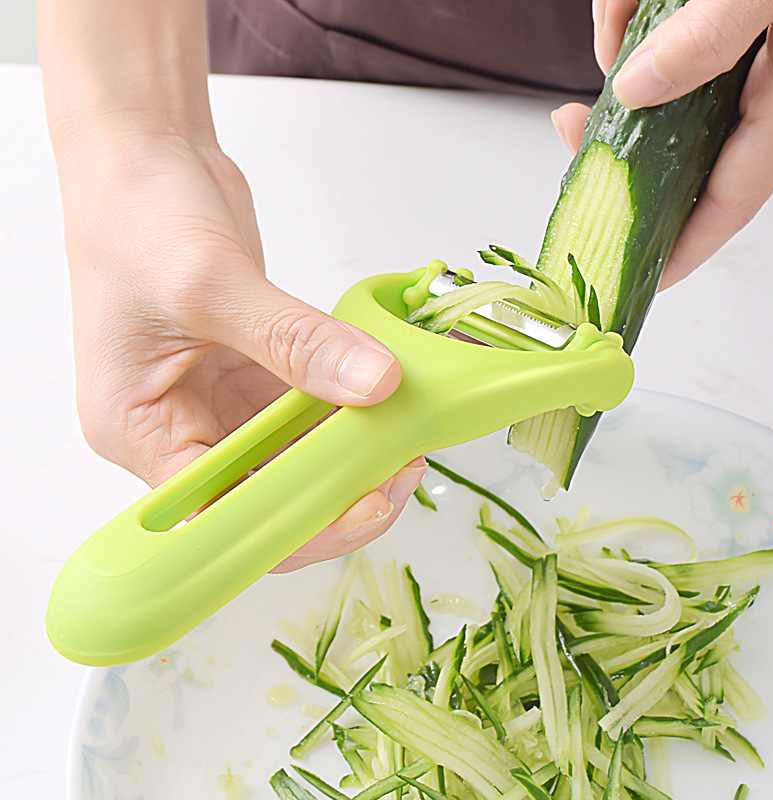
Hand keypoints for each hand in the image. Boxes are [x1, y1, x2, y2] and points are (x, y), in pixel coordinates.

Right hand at [58, 130, 425, 572]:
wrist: (145, 160)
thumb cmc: (135, 216)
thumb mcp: (210, 283)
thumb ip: (295, 341)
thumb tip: (374, 385)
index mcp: (138, 430)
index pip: (218, 513)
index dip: (292, 524)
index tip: (359, 505)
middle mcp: (177, 429)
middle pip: (262, 494)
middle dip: (332, 492)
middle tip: (397, 472)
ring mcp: (217, 403)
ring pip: (293, 456)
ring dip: (347, 454)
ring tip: (404, 440)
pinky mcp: (251, 375)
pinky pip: (306, 411)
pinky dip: (346, 412)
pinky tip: (384, 407)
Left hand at [551, 0, 772, 287]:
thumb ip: (711, 36)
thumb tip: (636, 88)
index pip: (728, 199)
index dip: (681, 246)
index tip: (637, 276)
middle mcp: (761, 83)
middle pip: (682, 154)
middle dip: (623, 149)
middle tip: (574, 134)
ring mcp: (738, 52)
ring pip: (663, 89)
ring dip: (624, 63)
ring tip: (620, 21)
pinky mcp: (718, 21)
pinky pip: (663, 35)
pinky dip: (633, 16)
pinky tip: (628, 1)